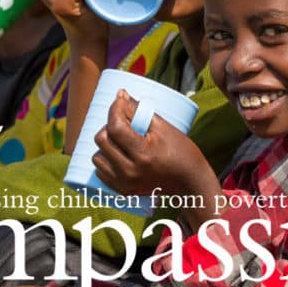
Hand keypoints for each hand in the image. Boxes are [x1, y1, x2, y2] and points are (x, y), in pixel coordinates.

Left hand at [93, 91, 220, 220]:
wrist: (190, 183)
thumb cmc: (182, 152)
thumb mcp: (164, 127)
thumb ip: (139, 110)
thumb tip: (120, 94)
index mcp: (143, 154)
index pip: (115, 127)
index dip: (115, 109)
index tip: (121, 100)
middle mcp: (130, 172)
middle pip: (101, 140)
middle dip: (109, 125)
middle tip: (124, 122)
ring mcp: (125, 184)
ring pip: (97, 157)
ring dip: (106, 145)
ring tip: (122, 141)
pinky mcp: (122, 191)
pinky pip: (100, 172)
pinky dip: (106, 160)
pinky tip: (119, 154)